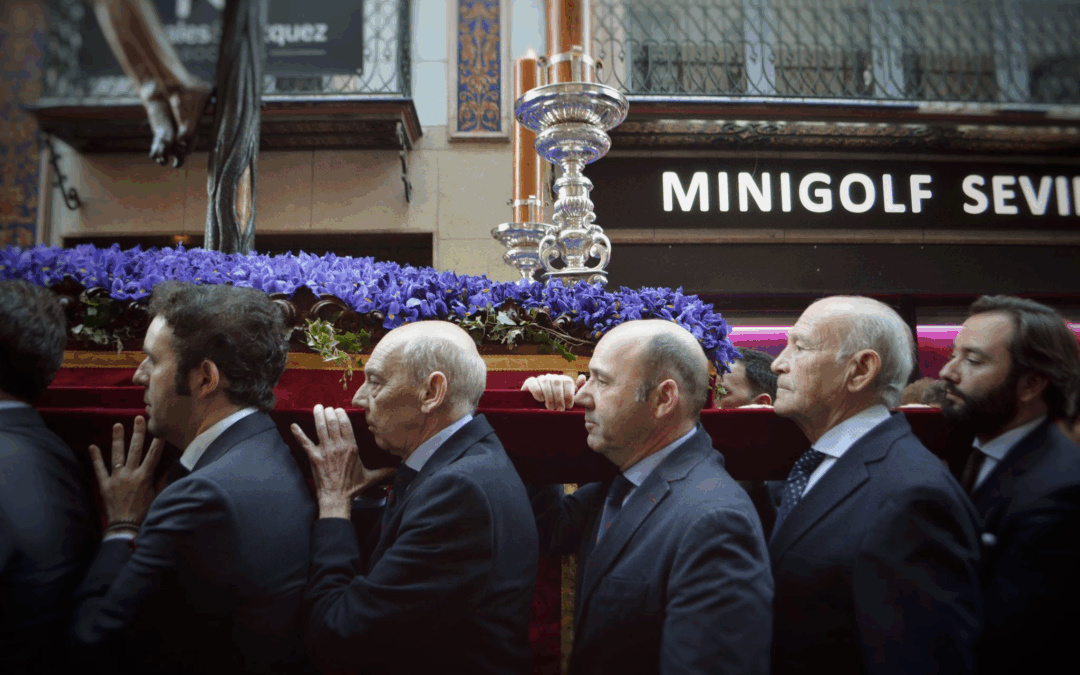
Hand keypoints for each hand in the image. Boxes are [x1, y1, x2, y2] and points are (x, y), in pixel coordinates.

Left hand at [88, 416, 164, 530]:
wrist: (124, 527)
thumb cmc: (144, 513)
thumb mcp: (157, 496)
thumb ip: (161, 480)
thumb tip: (168, 466)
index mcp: (144, 476)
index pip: (153, 455)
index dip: (158, 441)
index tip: (160, 429)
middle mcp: (129, 474)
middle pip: (135, 449)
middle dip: (138, 433)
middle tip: (139, 418)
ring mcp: (115, 478)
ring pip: (117, 455)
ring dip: (118, 439)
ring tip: (117, 425)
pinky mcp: (104, 485)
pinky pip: (99, 469)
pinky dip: (95, 458)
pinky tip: (92, 446)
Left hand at [291, 405, 394, 519]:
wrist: (337, 497)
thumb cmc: (353, 487)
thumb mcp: (371, 478)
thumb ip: (384, 472)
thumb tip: (398, 471)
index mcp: (352, 447)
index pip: (346, 425)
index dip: (341, 415)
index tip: (338, 410)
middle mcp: (339, 446)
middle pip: (332, 423)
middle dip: (329, 412)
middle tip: (327, 408)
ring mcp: (325, 450)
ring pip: (320, 428)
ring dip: (317, 416)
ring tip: (317, 408)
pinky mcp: (314, 457)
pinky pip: (304, 442)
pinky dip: (298, 433)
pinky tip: (293, 426)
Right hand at [522, 374, 584, 410]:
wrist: (538, 407)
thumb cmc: (556, 404)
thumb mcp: (567, 400)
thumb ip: (576, 391)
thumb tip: (582, 377)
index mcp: (563, 380)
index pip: (568, 382)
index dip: (569, 394)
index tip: (569, 406)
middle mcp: (552, 377)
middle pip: (557, 382)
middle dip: (559, 397)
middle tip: (560, 409)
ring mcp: (541, 378)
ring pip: (545, 382)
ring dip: (549, 397)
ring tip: (550, 407)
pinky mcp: (530, 382)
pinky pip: (533, 383)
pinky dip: (537, 392)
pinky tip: (540, 400)